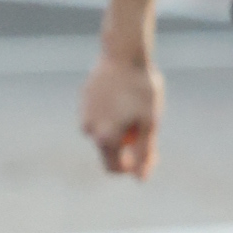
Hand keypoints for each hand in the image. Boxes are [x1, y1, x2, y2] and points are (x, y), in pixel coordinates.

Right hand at [81, 44, 162, 179]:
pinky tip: (123, 97)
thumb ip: (144, 153)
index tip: (148, 153)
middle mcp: (88, 130)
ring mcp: (83, 114)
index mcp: (104, 138)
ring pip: (102, 133)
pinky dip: (110, 115)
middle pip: (108, 151)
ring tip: (134, 108)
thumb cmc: (141, 89)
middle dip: (126, 147)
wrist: (123, 54)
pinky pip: (97, 117)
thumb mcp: (149, 123)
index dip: (132, 167)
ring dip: (118, 129)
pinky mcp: (83, 101)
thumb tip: (140, 178)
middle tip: (145, 127)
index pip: (114, 169)